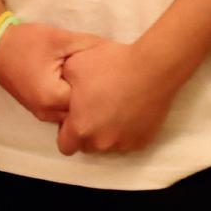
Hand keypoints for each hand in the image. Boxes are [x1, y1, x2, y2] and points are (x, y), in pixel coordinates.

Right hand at [0, 22, 104, 122]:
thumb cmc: (27, 42)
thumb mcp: (60, 38)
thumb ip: (88, 46)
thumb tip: (114, 52)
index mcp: (53, 97)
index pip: (90, 102)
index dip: (103, 87)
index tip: (112, 74)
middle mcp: (48, 113)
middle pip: (82, 114)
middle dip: (96, 98)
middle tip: (109, 79)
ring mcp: (42, 115)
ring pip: (73, 115)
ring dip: (84, 102)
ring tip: (97, 83)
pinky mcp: (40, 110)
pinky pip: (64, 112)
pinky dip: (73, 102)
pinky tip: (81, 86)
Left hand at [56, 40, 177, 155]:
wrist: (151, 68)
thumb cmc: (111, 65)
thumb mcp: (75, 64)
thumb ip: (61, 82)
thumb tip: (59, 88)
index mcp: (81, 127)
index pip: (64, 145)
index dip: (66, 130)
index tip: (75, 114)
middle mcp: (100, 142)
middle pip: (86, 146)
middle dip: (87, 131)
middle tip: (94, 107)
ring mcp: (123, 144)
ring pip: (107, 144)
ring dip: (106, 131)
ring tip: (113, 105)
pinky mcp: (141, 142)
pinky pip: (127, 140)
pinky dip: (125, 129)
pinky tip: (129, 108)